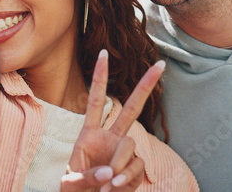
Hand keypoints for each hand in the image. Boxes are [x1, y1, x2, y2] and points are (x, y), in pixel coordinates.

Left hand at [61, 50, 164, 191]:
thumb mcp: (70, 183)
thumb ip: (87, 176)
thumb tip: (111, 171)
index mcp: (89, 135)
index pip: (96, 100)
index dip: (100, 77)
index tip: (103, 53)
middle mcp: (110, 139)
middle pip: (131, 108)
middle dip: (145, 86)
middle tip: (161, 64)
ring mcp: (124, 153)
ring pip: (130, 145)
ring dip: (120, 164)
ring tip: (108, 185)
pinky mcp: (135, 170)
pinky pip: (136, 168)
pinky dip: (126, 178)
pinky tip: (115, 188)